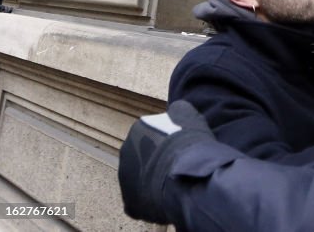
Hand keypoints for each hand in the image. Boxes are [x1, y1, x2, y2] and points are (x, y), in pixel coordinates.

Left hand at [119, 101, 214, 223]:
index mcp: (139, 129)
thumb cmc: (188, 144)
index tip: (180, 147)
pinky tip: (168, 198)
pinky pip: (141, 202)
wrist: (186, 174)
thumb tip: (174, 112)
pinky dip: (153, 201)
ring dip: (154, 181)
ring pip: (141, 180)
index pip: (152, 134)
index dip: (168, 142)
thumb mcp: (188, 115)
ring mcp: (125, 180)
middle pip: (143, 157)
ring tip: (174, 183)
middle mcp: (126, 152)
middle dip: (157, 162)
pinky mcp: (130, 203)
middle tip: (177, 165)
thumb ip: (177, 111)